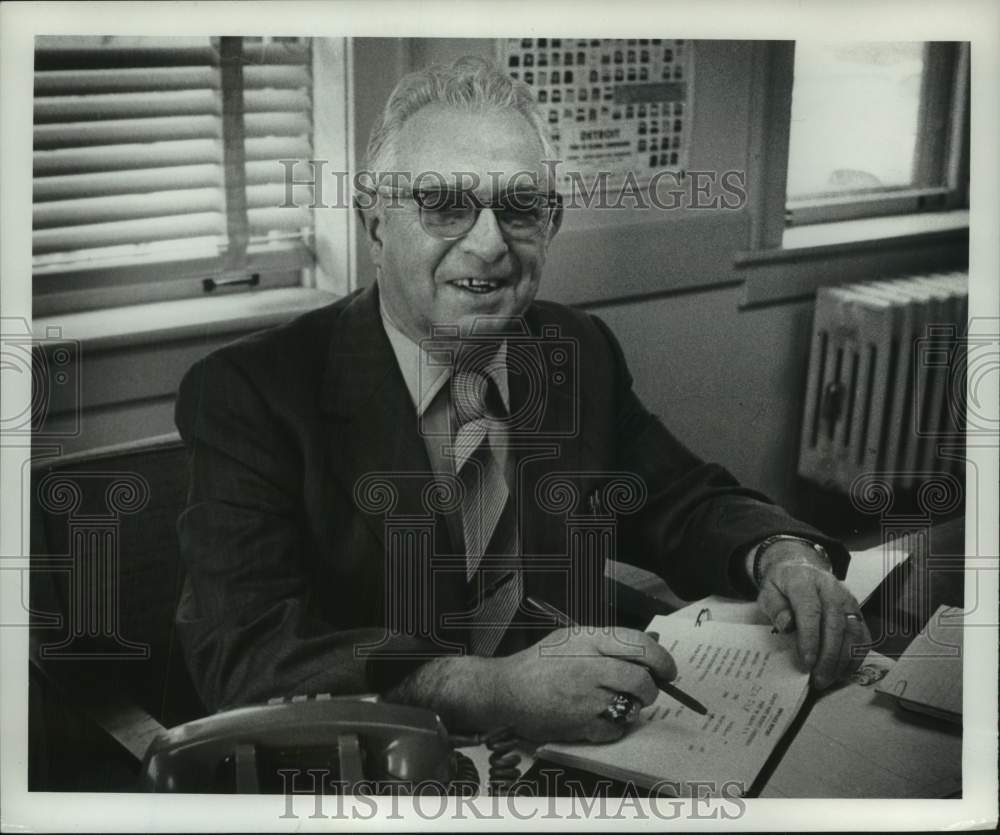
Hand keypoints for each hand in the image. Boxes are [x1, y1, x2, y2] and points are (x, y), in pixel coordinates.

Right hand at [487, 627, 675, 742]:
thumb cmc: (539, 663)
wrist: (505, 689)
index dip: (661, 658)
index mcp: (588, 639)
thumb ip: (608, 642)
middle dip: (650, 689)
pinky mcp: (579, 723)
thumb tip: (648, 644)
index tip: (668, 670)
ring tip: (615, 702)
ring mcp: (584, 696)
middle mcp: (589, 665)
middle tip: (645, 691)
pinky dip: (614, 727)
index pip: (639, 644)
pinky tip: (599, 717)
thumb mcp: (572, 638)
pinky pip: (615, 729)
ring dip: (631, 707)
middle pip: (641, 679)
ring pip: (631, 706)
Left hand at [755, 543, 870, 688]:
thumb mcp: (767, 591)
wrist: (800, 566)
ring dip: (843, 659)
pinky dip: (857, 654)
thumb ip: (775, 607)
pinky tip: (846, 670)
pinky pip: (862, 632)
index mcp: (804, 581)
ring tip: (830, 678)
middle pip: (835, 624)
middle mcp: (830, 588)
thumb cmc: (782, 584)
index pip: (810, 611)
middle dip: (828, 656)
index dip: (810, 639)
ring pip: (852, 630)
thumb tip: (786, 625)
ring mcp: (846, 598)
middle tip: (819, 679)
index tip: (806, 663)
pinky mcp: (856, 607)